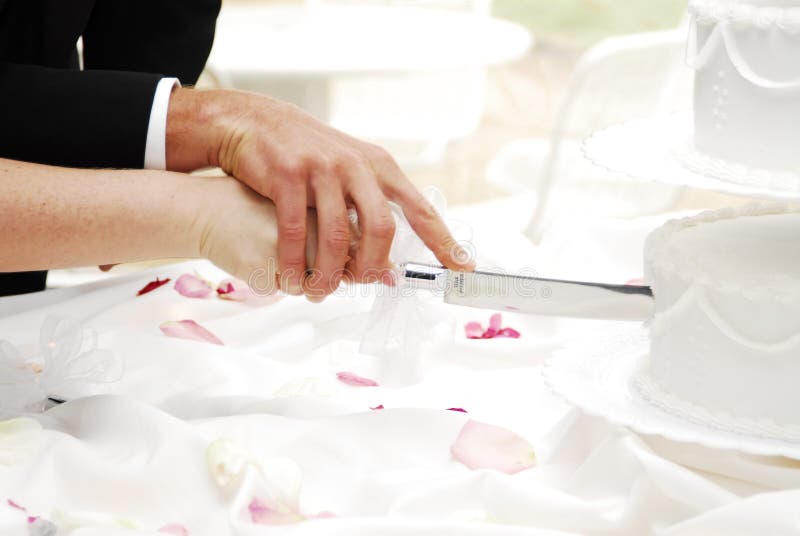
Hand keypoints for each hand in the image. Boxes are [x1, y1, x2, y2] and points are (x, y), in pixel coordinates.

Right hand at [166, 88, 474, 299]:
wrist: (257, 122)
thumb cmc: (308, 157)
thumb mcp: (349, 173)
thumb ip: (368, 215)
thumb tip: (390, 271)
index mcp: (380, 167)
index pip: (420, 210)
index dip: (443, 242)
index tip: (464, 269)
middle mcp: (357, 166)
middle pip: (381, 229)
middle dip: (373, 267)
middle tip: (360, 286)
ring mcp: (322, 169)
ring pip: (338, 236)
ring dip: (330, 274)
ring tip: (319, 292)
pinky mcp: (288, 174)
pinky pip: (297, 231)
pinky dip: (295, 262)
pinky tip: (291, 278)